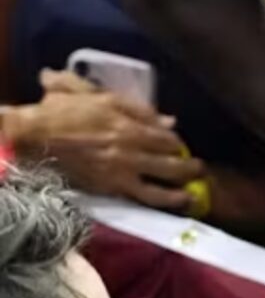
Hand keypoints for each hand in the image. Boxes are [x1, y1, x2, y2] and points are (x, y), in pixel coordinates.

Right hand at [13, 71, 201, 210]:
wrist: (32, 137)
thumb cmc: (60, 111)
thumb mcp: (96, 95)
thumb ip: (134, 106)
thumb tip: (168, 120)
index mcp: (127, 121)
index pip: (164, 133)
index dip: (175, 140)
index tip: (178, 144)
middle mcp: (131, 145)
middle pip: (171, 156)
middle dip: (189, 164)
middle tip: (198, 167)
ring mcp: (123, 167)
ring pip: (164, 179)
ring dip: (184, 184)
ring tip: (194, 191)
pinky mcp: (112, 186)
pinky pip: (145, 196)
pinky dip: (165, 199)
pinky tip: (178, 202)